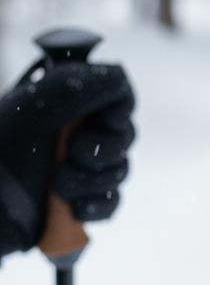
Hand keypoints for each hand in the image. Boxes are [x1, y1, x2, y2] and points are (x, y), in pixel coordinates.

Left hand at [0, 60, 134, 257]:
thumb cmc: (0, 152)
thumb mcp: (33, 111)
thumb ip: (75, 87)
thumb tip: (119, 76)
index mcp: (65, 103)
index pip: (117, 95)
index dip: (120, 109)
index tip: (108, 120)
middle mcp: (75, 132)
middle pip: (123, 135)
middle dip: (103, 149)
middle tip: (74, 153)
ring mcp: (79, 169)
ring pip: (117, 171)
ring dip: (92, 180)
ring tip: (59, 185)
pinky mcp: (79, 202)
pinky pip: (110, 203)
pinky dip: (97, 206)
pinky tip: (75, 208)